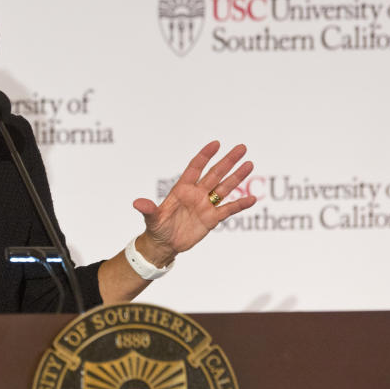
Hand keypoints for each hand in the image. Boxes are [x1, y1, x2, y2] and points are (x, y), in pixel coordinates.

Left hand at [132, 141, 255, 263]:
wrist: (164, 244)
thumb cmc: (156, 228)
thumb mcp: (152, 219)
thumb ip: (148, 210)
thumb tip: (137, 203)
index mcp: (182, 189)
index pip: (195, 168)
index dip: (205, 155)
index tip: (216, 143)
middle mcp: (196, 194)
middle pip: (215, 174)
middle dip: (227, 161)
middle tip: (242, 147)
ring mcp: (206, 205)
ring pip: (224, 188)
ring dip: (237, 177)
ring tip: (249, 164)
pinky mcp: (212, 219)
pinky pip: (228, 210)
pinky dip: (240, 205)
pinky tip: (252, 199)